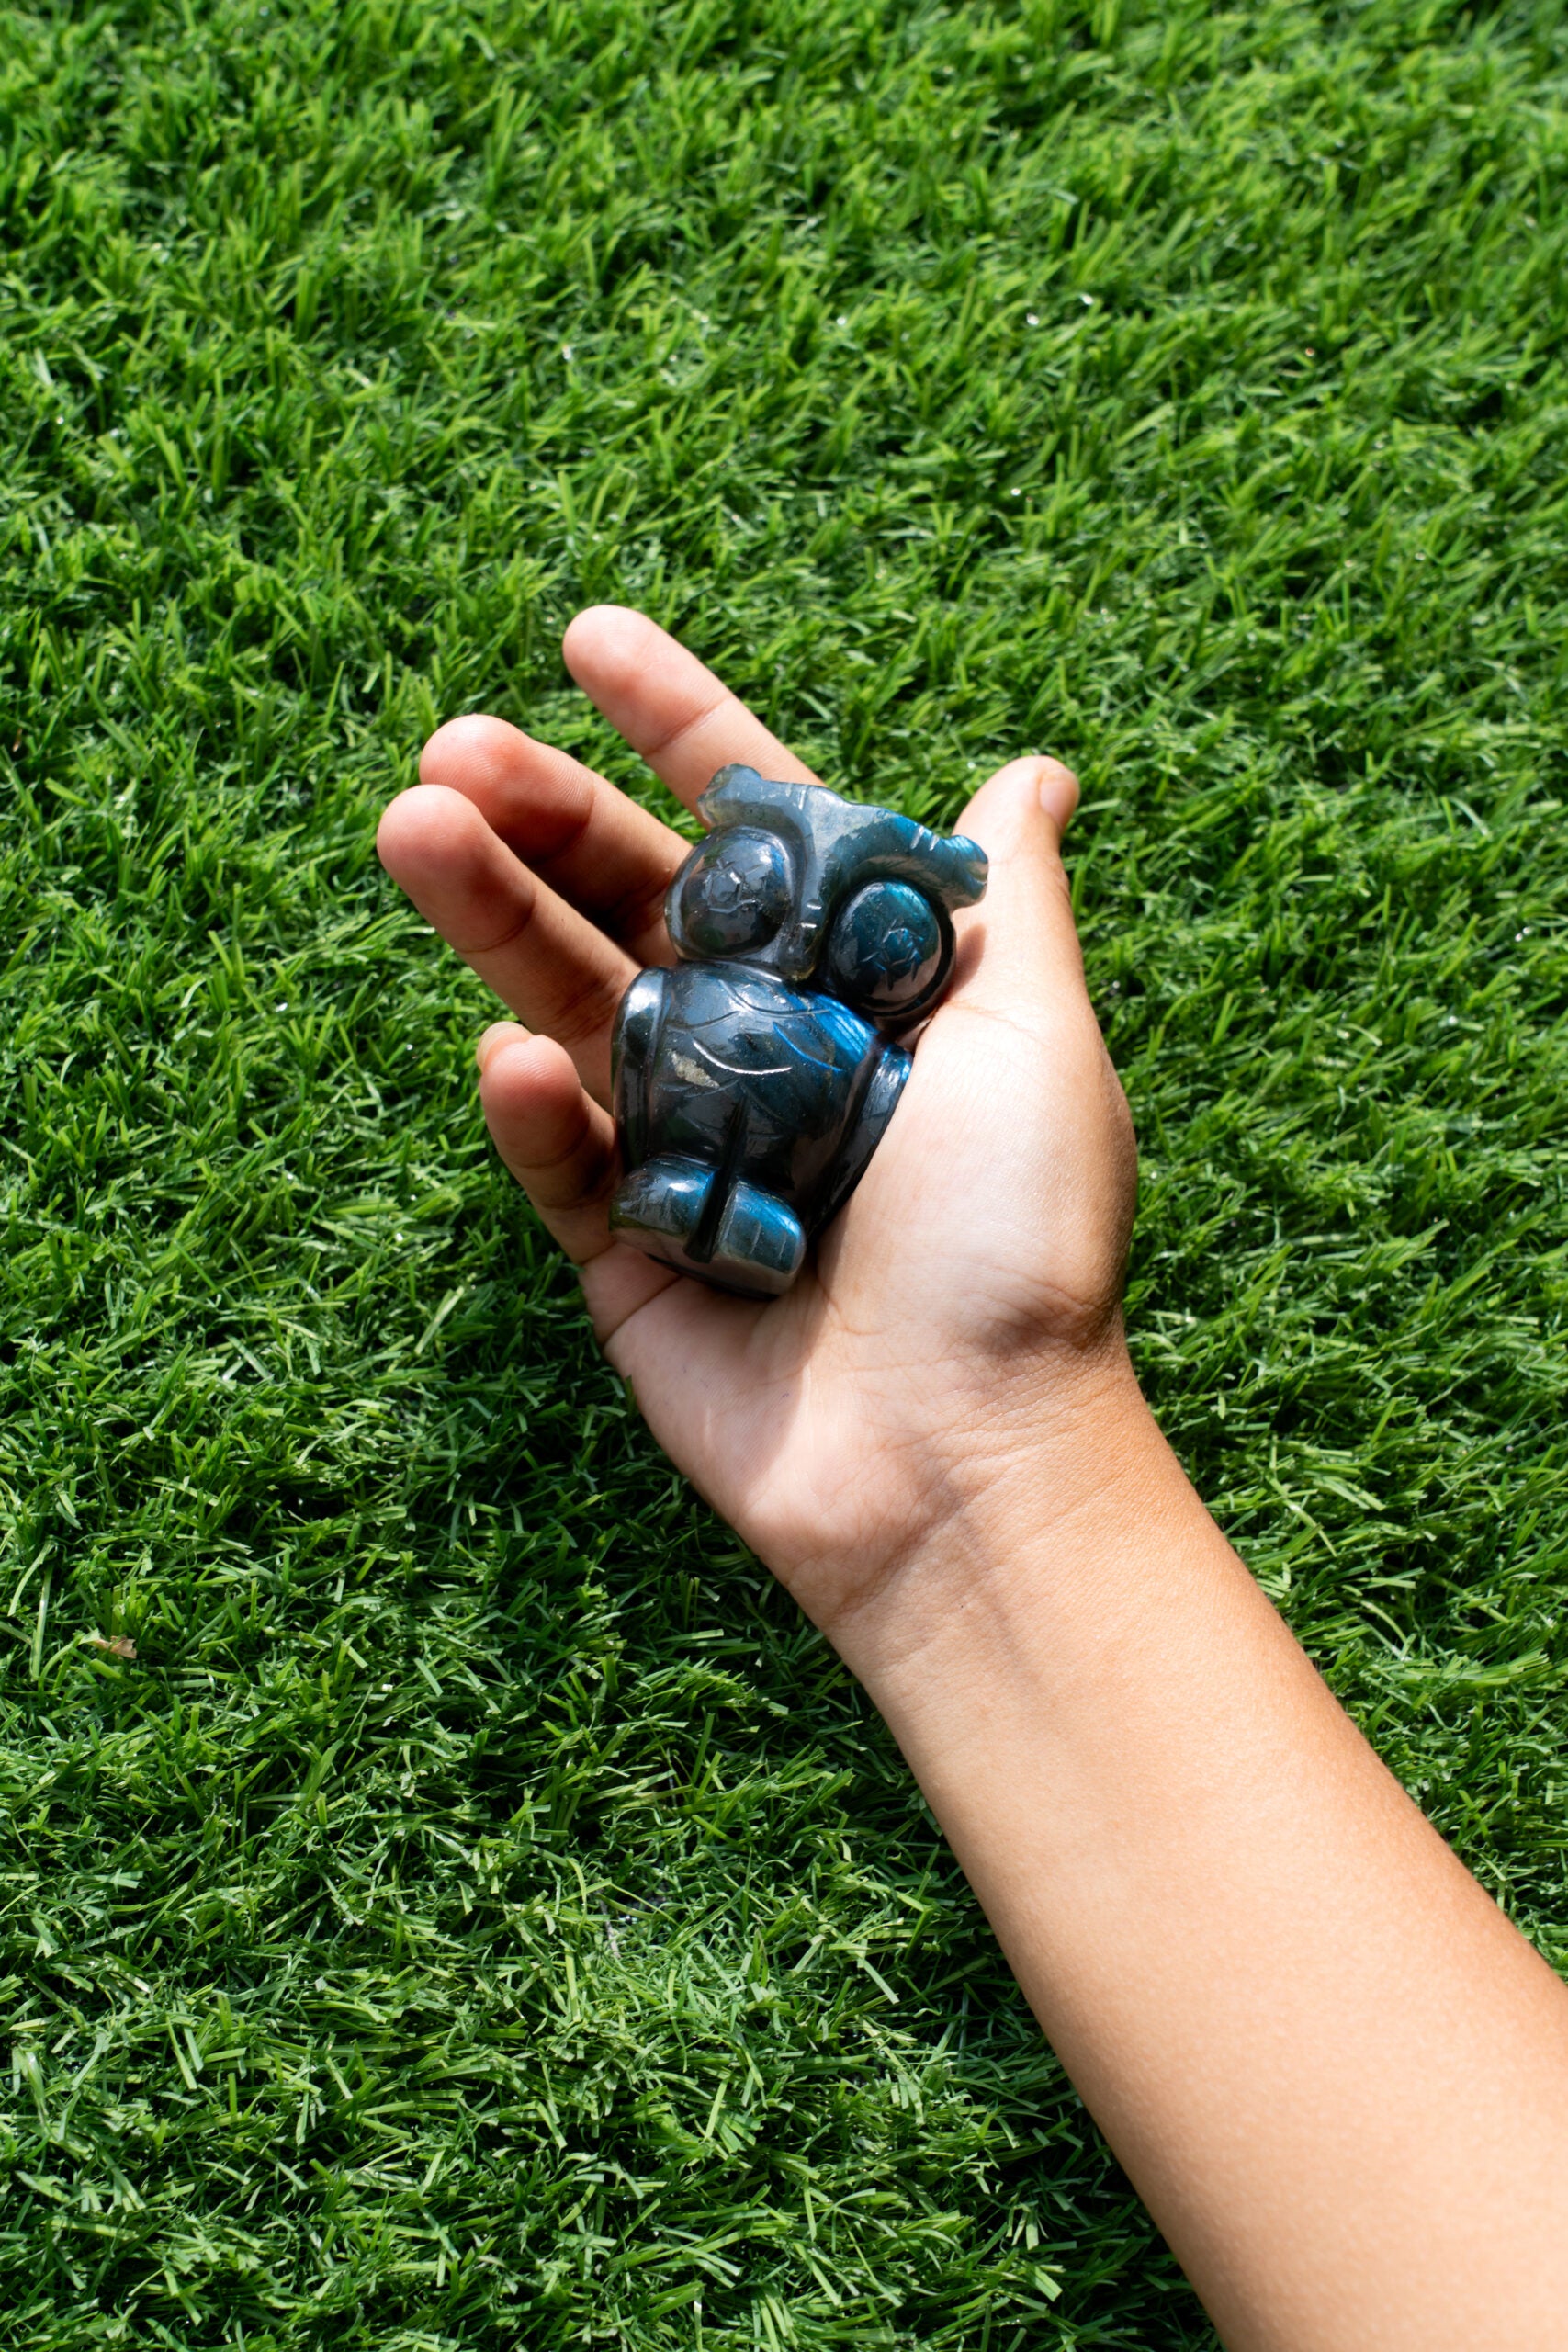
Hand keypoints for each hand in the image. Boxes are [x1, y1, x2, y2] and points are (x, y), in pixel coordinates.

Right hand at [376, 608, 1137, 1659]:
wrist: (966, 1464)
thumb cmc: (1020, 1244)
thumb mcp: (1037, 1041)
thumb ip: (1008, 902)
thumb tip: (1033, 773)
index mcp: (863, 987)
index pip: (757, 832)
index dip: (676, 731)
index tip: (587, 641)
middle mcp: (771, 1053)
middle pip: (637, 908)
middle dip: (546, 820)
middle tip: (453, 751)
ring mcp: (691, 1153)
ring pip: (573, 1012)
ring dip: (495, 924)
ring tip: (414, 831)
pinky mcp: (629, 1258)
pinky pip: (566, 1166)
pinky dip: (537, 1115)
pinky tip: (511, 1060)